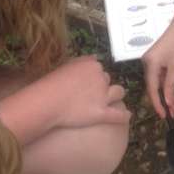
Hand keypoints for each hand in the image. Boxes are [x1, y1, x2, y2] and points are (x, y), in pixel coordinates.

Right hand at [0, 56, 128, 141]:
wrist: (46, 102)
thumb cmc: (50, 84)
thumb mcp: (65, 65)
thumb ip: (82, 61)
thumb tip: (95, 56)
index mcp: (92, 65)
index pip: (98, 69)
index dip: (93, 77)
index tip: (85, 83)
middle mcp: (101, 78)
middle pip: (107, 80)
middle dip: (102, 86)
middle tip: (90, 94)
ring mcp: (103, 96)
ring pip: (118, 93)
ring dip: (115, 96)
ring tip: (111, 101)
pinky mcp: (102, 113)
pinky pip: (119, 115)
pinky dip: (124, 116)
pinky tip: (127, 116)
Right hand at [142, 0, 173, 116]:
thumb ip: (170, 85)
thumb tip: (167, 101)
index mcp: (149, 65)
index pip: (152, 89)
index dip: (158, 104)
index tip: (164, 115)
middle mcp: (147, 63)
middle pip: (154, 87)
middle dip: (164, 100)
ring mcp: (152, 61)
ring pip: (158, 82)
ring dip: (167, 94)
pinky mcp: (158, 59)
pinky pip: (161, 76)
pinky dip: (167, 84)